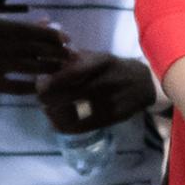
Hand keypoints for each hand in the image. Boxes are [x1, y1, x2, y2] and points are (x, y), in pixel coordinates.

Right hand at [0, 16, 69, 94]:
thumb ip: (18, 24)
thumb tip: (49, 22)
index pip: (27, 30)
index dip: (49, 35)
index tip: (67, 39)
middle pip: (29, 48)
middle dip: (54, 52)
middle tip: (72, 56)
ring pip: (25, 67)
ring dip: (47, 68)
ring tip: (61, 69)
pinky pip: (14, 86)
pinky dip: (30, 86)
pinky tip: (42, 86)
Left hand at [36, 50, 155, 132]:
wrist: (144, 84)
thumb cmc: (114, 68)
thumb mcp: (97, 57)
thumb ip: (73, 59)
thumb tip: (47, 62)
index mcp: (97, 64)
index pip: (64, 76)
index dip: (46, 82)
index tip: (40, 82)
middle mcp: (101, 84)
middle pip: (62, 96)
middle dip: (45, 97)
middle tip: (42, 96)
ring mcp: (105, 104)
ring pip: (68, 114)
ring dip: (52, 112)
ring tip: (48, 108)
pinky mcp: (108, 119)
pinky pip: (78, 127)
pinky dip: (62, 125)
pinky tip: (57, 120)